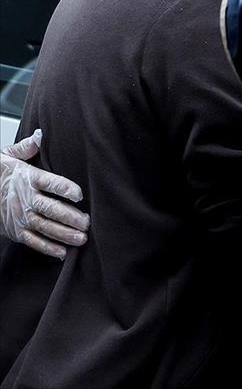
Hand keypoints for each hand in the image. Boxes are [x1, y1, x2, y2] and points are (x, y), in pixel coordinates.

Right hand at [1, 130, 90, 258]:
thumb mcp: (5, 157)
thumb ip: (26, 148)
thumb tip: (40, 136)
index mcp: (27, 178)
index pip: (50, 183)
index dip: (65, 189)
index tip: (79, 194)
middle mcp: (25, 198)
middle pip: (51, 209)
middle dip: (71, 217)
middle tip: (87, 222)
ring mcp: (20, 216)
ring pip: (45, 227)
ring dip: (64, 234)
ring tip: (81, 238)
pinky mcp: (15, 231)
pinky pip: (33, 241)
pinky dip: (47, 248)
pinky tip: (62, 252)